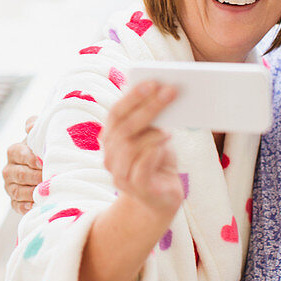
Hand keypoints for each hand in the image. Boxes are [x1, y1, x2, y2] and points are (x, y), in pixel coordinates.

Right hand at [3, 115, 41, 213]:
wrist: (50, 168)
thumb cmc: (46, 149)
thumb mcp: (41, 134)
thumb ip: (35, 124)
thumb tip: (30, 126)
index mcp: (14, 151)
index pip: (17, 153)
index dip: (30, 158)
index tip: (43, 162)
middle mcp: (9, 169)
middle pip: (19, 174)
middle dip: (35, 176)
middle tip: (50, 178)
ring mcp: (10, 186)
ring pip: (18, 191)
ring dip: (33, 192)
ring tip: (47, 191)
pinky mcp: (15, 201)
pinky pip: (17, 206)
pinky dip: (27, 206)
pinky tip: (37, 204)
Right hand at [100, 82, 182, 220]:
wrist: (161, 199)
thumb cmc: (157, 162)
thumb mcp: (153, 137)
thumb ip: (151, 121)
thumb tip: (164, 92)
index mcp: (111, 138)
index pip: (116, 113)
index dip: (132, 96)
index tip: (152, 81)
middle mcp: (110, 155)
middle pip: (124, 127)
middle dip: (148, 107)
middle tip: (170, 92)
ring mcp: (120, 174)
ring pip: (129, 146)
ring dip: (151, 132)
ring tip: (169, 125)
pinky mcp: (137, 189)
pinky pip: (141, 168)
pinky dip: (152, 152)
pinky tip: (165, 144)